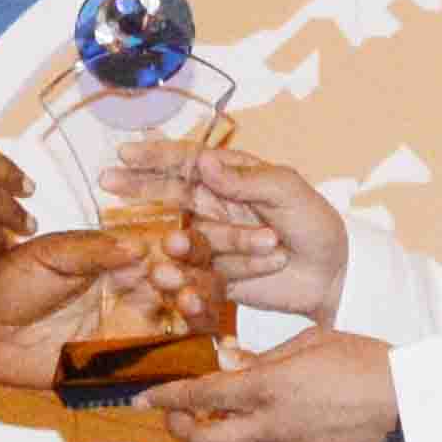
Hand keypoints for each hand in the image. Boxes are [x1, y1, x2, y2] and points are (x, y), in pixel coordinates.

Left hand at [0, 224, 216, 391]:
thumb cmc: (8, 285)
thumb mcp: (47, 255)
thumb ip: (92, 251)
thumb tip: (140, 247)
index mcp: (124, 258)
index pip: (174, 248)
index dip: (187, 245)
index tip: (175, 244)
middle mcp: (140, 292)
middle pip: (197, 282)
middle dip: (200, 276)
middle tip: (172, 277)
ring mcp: (138, 330)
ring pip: (194, 322)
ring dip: (202, 311)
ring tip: (183, 302)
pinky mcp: (130, 366)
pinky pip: (172, 366)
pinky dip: (192, 359)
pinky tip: (192, 347)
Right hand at [129, 143, 342, 317]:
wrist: (334, 274)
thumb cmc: (316, 224)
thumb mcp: (287, 192)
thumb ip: (246, 180)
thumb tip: (204, 162)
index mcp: (232, 177)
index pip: (188, 161)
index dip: (156, 155)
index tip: (124, 152)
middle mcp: (216, 206)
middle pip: (170, 194)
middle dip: (139, 187)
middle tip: (107, 181)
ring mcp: (215, 242)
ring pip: (179, 240)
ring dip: (167, 246)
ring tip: (160, 255)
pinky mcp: (218, 275)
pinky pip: (193, 277)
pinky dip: (182, 283)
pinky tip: (175, 289)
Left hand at [140, 328, 401, 441]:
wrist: (414, 413)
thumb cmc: (369, 365)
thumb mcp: (312, 343)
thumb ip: (266, 357)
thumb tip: (233, 361)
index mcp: (266, 391)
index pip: (199, 397)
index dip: (165, 397)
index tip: (142, 396)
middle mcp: (268, 428)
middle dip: (180, 429)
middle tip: (176, 413)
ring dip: (217, 434)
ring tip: (220, 412)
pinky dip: (252, 438)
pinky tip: (264, 419)